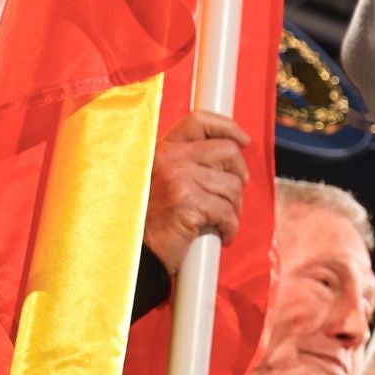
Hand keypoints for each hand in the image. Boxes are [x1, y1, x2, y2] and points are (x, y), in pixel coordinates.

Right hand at [144, 110, 252, 272]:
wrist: (132, 252)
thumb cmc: (148, 220)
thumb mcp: (160, 180)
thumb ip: (186, 163)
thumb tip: (230, 154)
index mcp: (163, 149)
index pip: (200, 121)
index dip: (228, 127)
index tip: (243, 140)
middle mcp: (170, 159)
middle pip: (227, 151)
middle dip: (238, 175)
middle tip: (232, 194)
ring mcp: (179, 179)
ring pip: (232, 185)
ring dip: (234, 207)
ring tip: (221, 219)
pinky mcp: (188, 203)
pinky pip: (228, 211)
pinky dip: (230, 227)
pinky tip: (221, 234)